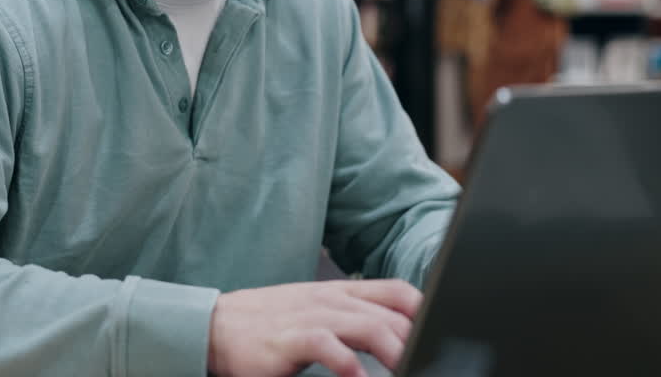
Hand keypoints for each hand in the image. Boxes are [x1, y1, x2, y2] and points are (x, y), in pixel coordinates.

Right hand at [206, 279, 420, 376]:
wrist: (216, 327)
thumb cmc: (269, 325)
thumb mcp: (316, 311)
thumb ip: (352, 319)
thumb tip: (394, 335)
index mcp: (340, 292)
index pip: (397, 291)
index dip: (426, 311)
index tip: (444, 335)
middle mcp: (330, 299)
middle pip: (390, 314)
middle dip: (418, 340)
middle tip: (432, 362)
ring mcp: (310, 315)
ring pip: (367, 326)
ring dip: (395, 350)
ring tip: (410, 369)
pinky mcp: (289, 337)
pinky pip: (325, 345)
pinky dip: (347, 362)